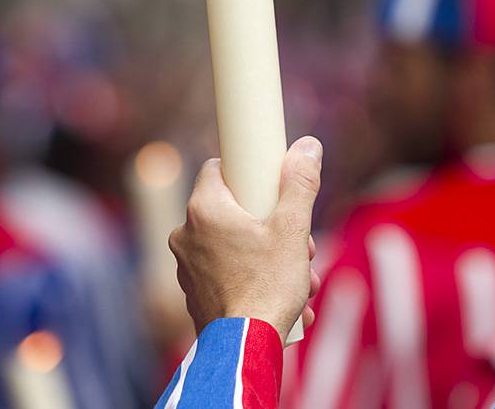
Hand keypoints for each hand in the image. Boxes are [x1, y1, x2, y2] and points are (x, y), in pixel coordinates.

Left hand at [169, 137, 323, 340]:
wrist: (245, 348)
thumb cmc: (268, 285)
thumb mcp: (293, 228)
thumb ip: (300, 183)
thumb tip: (308, 146)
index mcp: (204, 209)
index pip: (218, 167)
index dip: (247, 171)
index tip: (271, 184)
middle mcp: (186, 234)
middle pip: (232, 208)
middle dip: (271, 222)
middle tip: (300, 242)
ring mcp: (186, 266)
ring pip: (232, 242)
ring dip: (268, 252)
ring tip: (299, 275)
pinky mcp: (194, 293)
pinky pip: (225, 271)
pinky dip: (252, 275)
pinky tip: (282, 294)